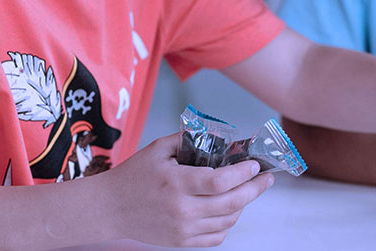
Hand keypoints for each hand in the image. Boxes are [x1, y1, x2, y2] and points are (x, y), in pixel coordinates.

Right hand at [104, 131, 274, 246]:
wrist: (109, 209)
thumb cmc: (133, 177)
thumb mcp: (158, 149)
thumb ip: (188, 139)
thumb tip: (217, 136)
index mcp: (176, 183)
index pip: (220, 180)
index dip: (243, 173)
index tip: (254, 164)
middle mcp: (182, 209)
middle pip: (231, 202)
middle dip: (255, 189)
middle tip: (266, 178)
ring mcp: (182, 229)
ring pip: (228, 220)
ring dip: (243, 205)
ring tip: (248, 191)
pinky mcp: (181, 242)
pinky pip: (216, 237)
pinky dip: (229, 223)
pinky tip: (230, 210)